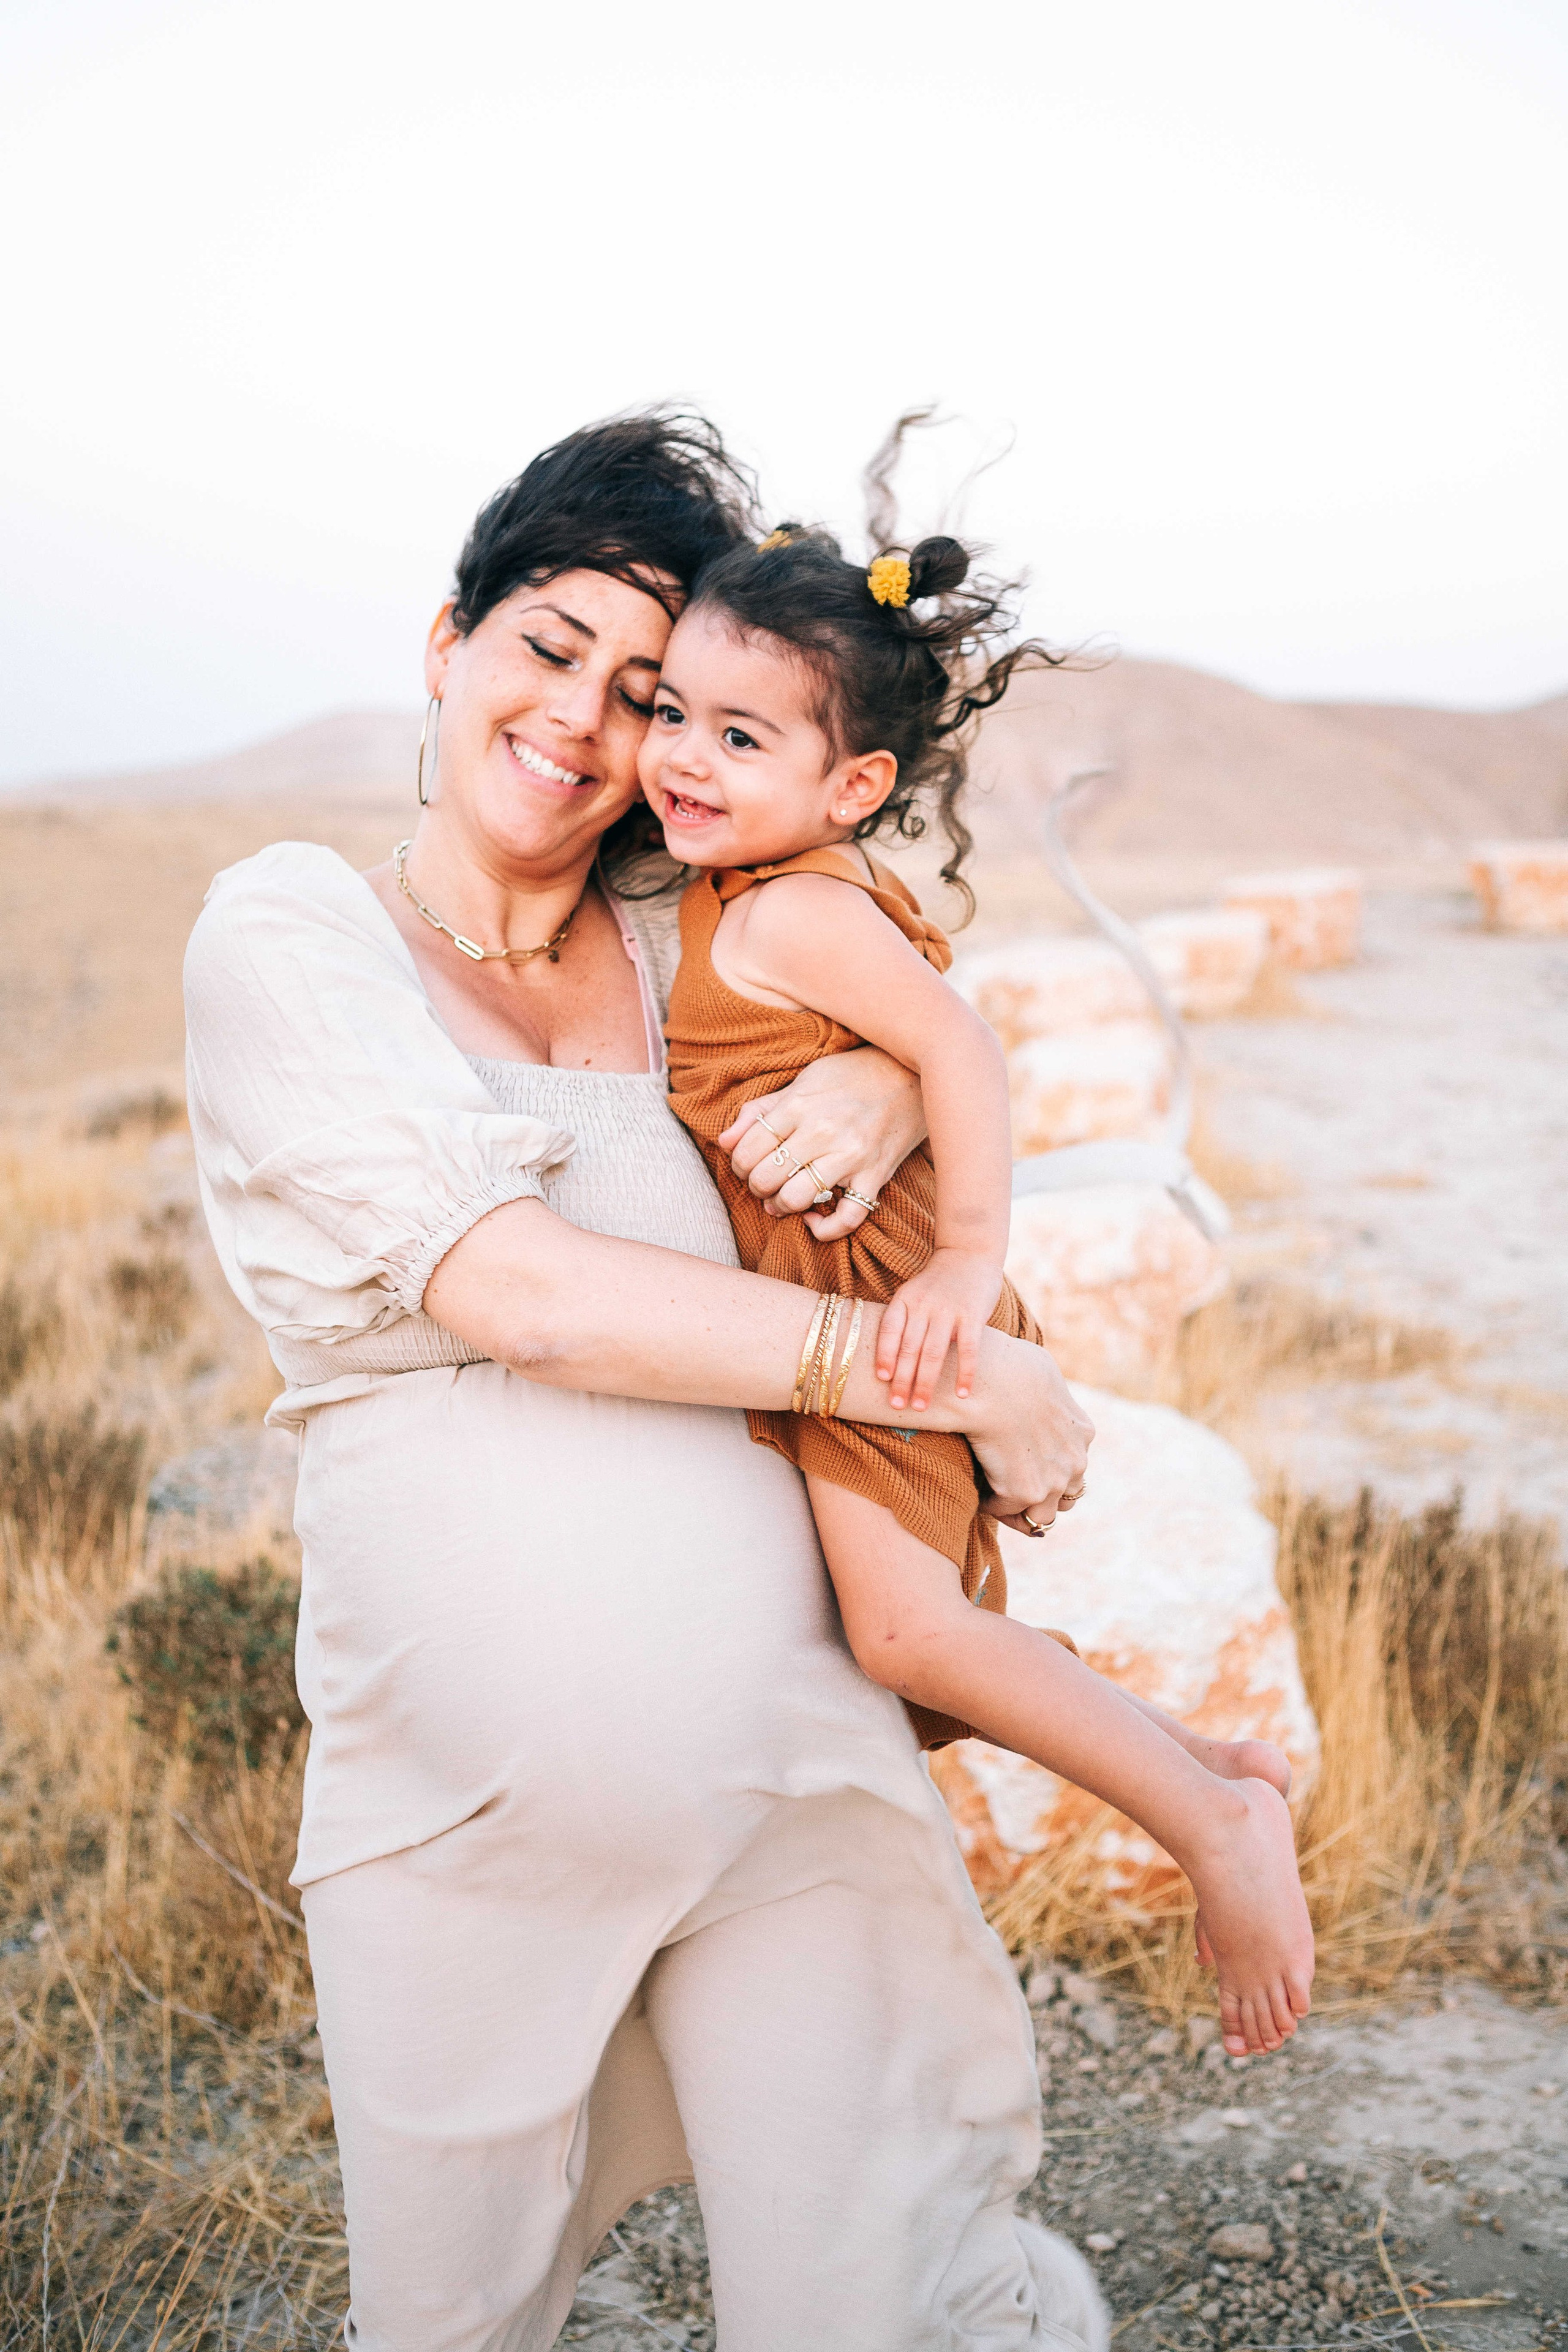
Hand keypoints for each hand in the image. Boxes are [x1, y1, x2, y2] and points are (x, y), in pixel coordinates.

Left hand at [719, 1047, 925, 1237]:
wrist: (911, 1075)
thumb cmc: (851, 1077)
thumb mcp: (803, 1081)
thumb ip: (761, 1109)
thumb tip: (724, 1141)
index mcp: (798, 1105)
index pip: (747, 1149)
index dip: (738, 1164)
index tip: (746, 1165)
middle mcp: (822, 1131)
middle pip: (766, 1178)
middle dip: (756, 1187)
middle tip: (763, 1182)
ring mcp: (851, 1156)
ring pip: (796, 1199)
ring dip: (781, 1206)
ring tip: (782, 1199)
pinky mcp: (875, 1175)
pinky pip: (847, 1218)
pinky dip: (824, 1229)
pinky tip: (813, 1219)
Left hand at [876, 1250, 1003, 1409]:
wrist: (970, 1252)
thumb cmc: (938, 1282)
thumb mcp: (913, 1293)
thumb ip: (905, 1320)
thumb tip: (893, 1363)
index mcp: (905, 1299)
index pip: (889, 1330)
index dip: (884, 1355)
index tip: (882, 1379)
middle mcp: (923, 1305)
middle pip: (909, 1348)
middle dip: (902, 1380)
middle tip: (897, 1406)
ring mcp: (949, 1310)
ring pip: (933, 1353)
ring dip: (926, 1383)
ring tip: (920, 1406)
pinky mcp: (973, 1315)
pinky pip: (968, 1349)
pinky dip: (965, 1373)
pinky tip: (963, 1393)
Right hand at [961, 1335, 1093, 1531]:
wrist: (993, 1381)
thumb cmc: (1008, 1366)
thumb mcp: (1043, 1372)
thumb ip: (1047, 1389)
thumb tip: (1036, 1383)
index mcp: (1083, 1432)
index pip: (1074, 1467)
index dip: (1048, 1469)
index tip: (1022, 1464)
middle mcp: (1076, 1460)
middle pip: (1065, 1496)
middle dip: (1040, 1495)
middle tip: (1008, 1486)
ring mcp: (1055, 1479)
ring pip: (1042, 1516)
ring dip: (1018, 1509)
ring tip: (992, 1496)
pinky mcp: (1026, 1491)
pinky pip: (1005, 1510)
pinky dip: (991, 1503)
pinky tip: (975, 1486)